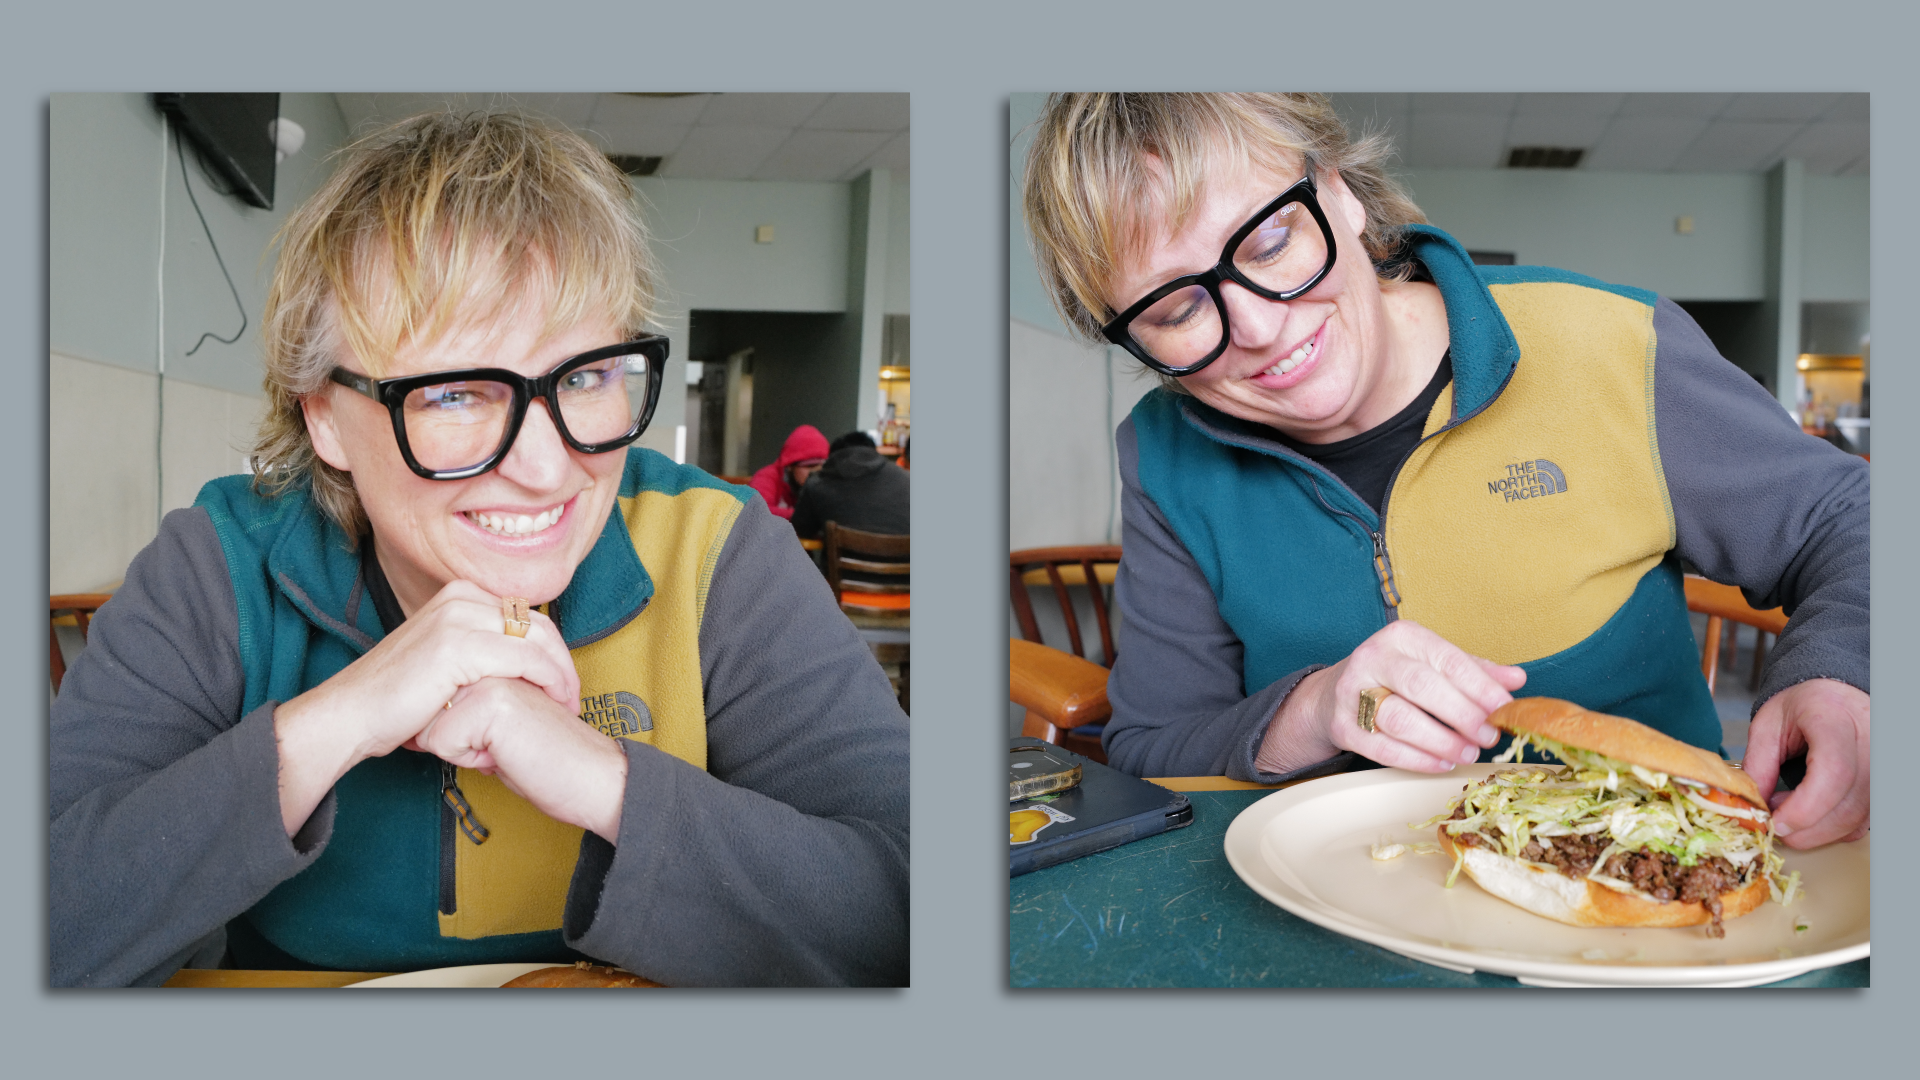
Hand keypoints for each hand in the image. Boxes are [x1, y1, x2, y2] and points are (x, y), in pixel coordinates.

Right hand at [272, 580, 579, 835]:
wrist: (351, 715)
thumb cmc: (396, 699)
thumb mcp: (444, 660)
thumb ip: (477, 650)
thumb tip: (518, 663)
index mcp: (458, 595)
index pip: (528, 615)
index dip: (552, 650)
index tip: (562, 684)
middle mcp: (460, 598)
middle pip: (540, 623)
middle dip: (564, 662)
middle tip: (573, 697)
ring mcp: (458, 618)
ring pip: (538, 640)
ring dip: (562, 674)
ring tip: (567, 704)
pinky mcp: (457, 646)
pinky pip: (525, 659)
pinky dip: (547, 682)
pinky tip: (552, 702)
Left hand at [408, 677, 628, 842]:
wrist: (591, 779)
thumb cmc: (546, 761)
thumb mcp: (499, 728)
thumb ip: (469, 709)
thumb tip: (418, 723)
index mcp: (495, 663)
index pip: (435, 701)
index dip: (457, 734)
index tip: (497, 740)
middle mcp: (492, 662)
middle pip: (428, 711)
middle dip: (455, 741)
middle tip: (503, 746)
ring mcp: (492, 676)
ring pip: (430, 725)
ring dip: (463, 750)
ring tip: (503, 749)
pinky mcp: (491, 700)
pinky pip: (443, 743)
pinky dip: (469, 761)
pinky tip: (504, 756)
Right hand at [1257, 620, 1525, 774]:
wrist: (1333, 695)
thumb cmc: (1395, 679)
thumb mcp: (1432, 664)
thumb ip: (1473, 671)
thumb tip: (1516, 680)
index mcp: (1402, 637)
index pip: (1447, 660)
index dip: (1479, 686)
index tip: (1505, 709)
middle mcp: (1373, 658)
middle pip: (1422, 686)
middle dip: (1462, 714)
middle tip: (1489, 736)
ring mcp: (1352, 692)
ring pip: (1401, 719)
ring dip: (1441, 740)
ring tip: (1469, 753)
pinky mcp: (1342, 725)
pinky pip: (1383, 748)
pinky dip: (1417, 759)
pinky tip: (1442, 763)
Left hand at [1742, 678, 1868, 847]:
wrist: (1838, 694)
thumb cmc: (1802, 707)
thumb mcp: (1767, 725)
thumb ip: (1758, 765)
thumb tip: (1756, 809)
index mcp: (1836, 720)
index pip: (1834, 771)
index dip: (1805, 807)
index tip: (1776, 822)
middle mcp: (1872, 745)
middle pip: (1848, 804)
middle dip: (1805, 827)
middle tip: (1774, 822)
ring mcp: (1885, 768)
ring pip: (1857, 819)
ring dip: (1817, 831)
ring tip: (1788, 811)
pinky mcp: (1885, 788)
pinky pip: (1863, 823)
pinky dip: (1833, 829)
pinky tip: (1811, 813)